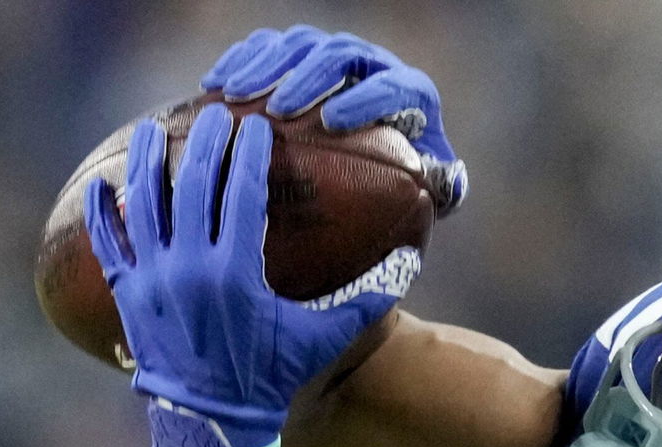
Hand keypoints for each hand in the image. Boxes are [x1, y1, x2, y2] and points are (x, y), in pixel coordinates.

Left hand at [84, 106, 412, 446]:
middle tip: (215, 114)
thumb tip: (408, 264)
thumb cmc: (270, 380)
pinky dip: (103, 212)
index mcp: (236, 273)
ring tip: (154, 128)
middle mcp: (189, 269)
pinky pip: (109, 245)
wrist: (212, 427)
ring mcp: (153, 281)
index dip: (249, 152)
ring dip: (150, 161)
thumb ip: (364, 302)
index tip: (256, 125)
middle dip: (206, 142)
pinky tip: (103, 184)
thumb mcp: (319, 341)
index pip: (241, 191)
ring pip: (145, 203)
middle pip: (194, 184)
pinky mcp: (129, 297)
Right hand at [202, 25, 467, 215]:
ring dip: (265, 65)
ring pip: (300, 43)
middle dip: (309, 77)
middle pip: (341, 53)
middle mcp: (373, 64)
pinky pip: (267, 46)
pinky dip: (240, 60)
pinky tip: (213, 86)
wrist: (381, 159)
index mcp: (412, 92)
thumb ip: (444, 186)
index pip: (395, 85)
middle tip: (281, 108)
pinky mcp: (299, 56)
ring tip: (236, 96)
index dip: (365, 98)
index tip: (333, 121)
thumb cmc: (406, 182)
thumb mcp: (431, 187)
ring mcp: (333, 56)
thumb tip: (449, 180)